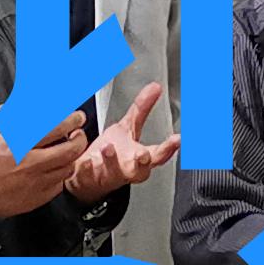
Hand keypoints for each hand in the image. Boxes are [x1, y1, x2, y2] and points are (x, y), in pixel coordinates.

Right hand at [0, 112, 87, 218]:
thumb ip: (4, 116)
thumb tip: (19, 106)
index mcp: (18, 143)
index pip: (55, 128)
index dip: (71, 121)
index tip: (76, 117)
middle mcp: (31, 163)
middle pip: (70, 149)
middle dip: (80, 138)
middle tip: (79, 133)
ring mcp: (36, 182)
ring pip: (67, 168)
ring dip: (72, 157)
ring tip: (68, 150)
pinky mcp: (36, 198)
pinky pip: (58, 186)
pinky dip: (60, 175)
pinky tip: (55, 170)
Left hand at [66, 85, 178, 202]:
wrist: (88, 177)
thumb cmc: (113, 155)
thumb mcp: (129, 127)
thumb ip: (142, 109)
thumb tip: (155, 87)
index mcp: (140, 157)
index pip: (160, 154)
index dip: (170, 148)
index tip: (177, 139)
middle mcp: (127, 168)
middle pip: (141, 170)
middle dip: (143, 163)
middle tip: (143, 155)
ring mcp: (108, 173)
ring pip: (114, 171)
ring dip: (112, 160)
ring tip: (108, 148)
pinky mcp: (89, 177)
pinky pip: (88, 174)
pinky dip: (86, 168)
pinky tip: (86, 160)